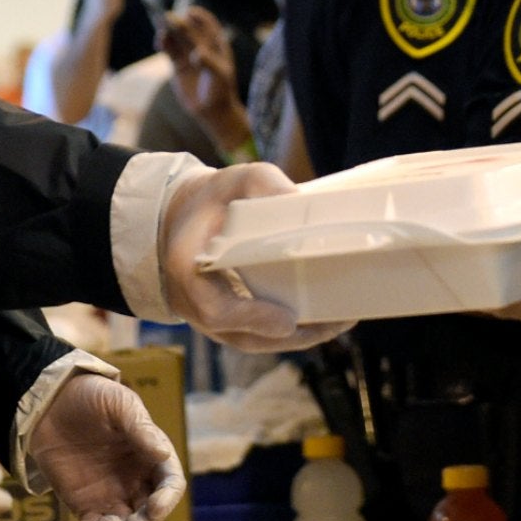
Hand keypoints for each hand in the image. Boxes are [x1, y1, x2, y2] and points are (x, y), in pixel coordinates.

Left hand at [26, 373, 185, 520]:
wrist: (50, 401)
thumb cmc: (91, 396)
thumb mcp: (119, 405)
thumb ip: (140, 429)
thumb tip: (164, 455)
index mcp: (150, 454)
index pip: (170, 483)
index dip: (168, 498)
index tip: (156, 506)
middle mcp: (135, 478)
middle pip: (150, 512)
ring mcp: (109, 492)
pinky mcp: (83, 502)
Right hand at [159, 8, 251, 151]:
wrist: (212, 111)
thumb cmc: (221, 91)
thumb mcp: (219, 76)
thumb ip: (208, 63)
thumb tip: (196, 53)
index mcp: (216, 44)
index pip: (207, 24)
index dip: (198, 16)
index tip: (189, 13)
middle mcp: (202, 46)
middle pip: (188, 29)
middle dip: (178, 22)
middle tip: (168, 18)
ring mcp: (188, 55)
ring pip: (176, 38)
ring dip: (168, 31)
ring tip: (161, 28)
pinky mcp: (178, 66)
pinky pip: (169, 51)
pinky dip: (164, 44)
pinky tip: (159, 42)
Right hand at [162, 164, 354, 351]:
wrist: (182, 216)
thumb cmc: (214, 197)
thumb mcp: (235, 180)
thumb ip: (264, 184)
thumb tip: (299, 202)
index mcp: (187, 267)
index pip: (214, 308)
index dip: (251, 319)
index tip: (288, 319)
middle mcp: (193, 302)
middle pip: (241, 336)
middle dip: (290, 336)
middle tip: (334, 323)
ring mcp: (207, 316)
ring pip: (251, 341)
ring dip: (295, 338)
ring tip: (338, 323)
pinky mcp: (224, 320)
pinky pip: (254, 335)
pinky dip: (286, 333)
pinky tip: (321, 320)